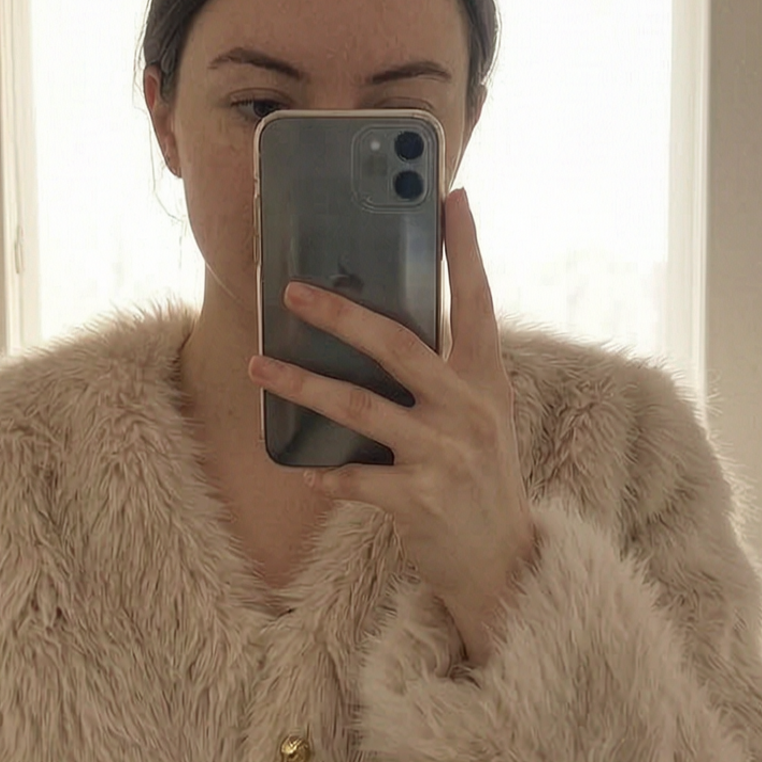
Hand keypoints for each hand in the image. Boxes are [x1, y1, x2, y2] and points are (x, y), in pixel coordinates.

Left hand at [247, 187, 536, 662]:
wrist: (502, 564)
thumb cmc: (478, 481)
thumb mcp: (479, 418)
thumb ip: (444, 375)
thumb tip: (381, 331)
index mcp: (486, 380)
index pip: (477, 301)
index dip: (465, 249)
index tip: (450, 196)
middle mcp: (470, 409)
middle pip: (399, 345)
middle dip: (341, 314)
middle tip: (293, 290)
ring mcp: (446, 455)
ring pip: (360, 408)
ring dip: (302, 385)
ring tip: (259, 364)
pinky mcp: (420, 501)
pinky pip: (354, 479)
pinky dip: (325, 473)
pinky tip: (303, 469)